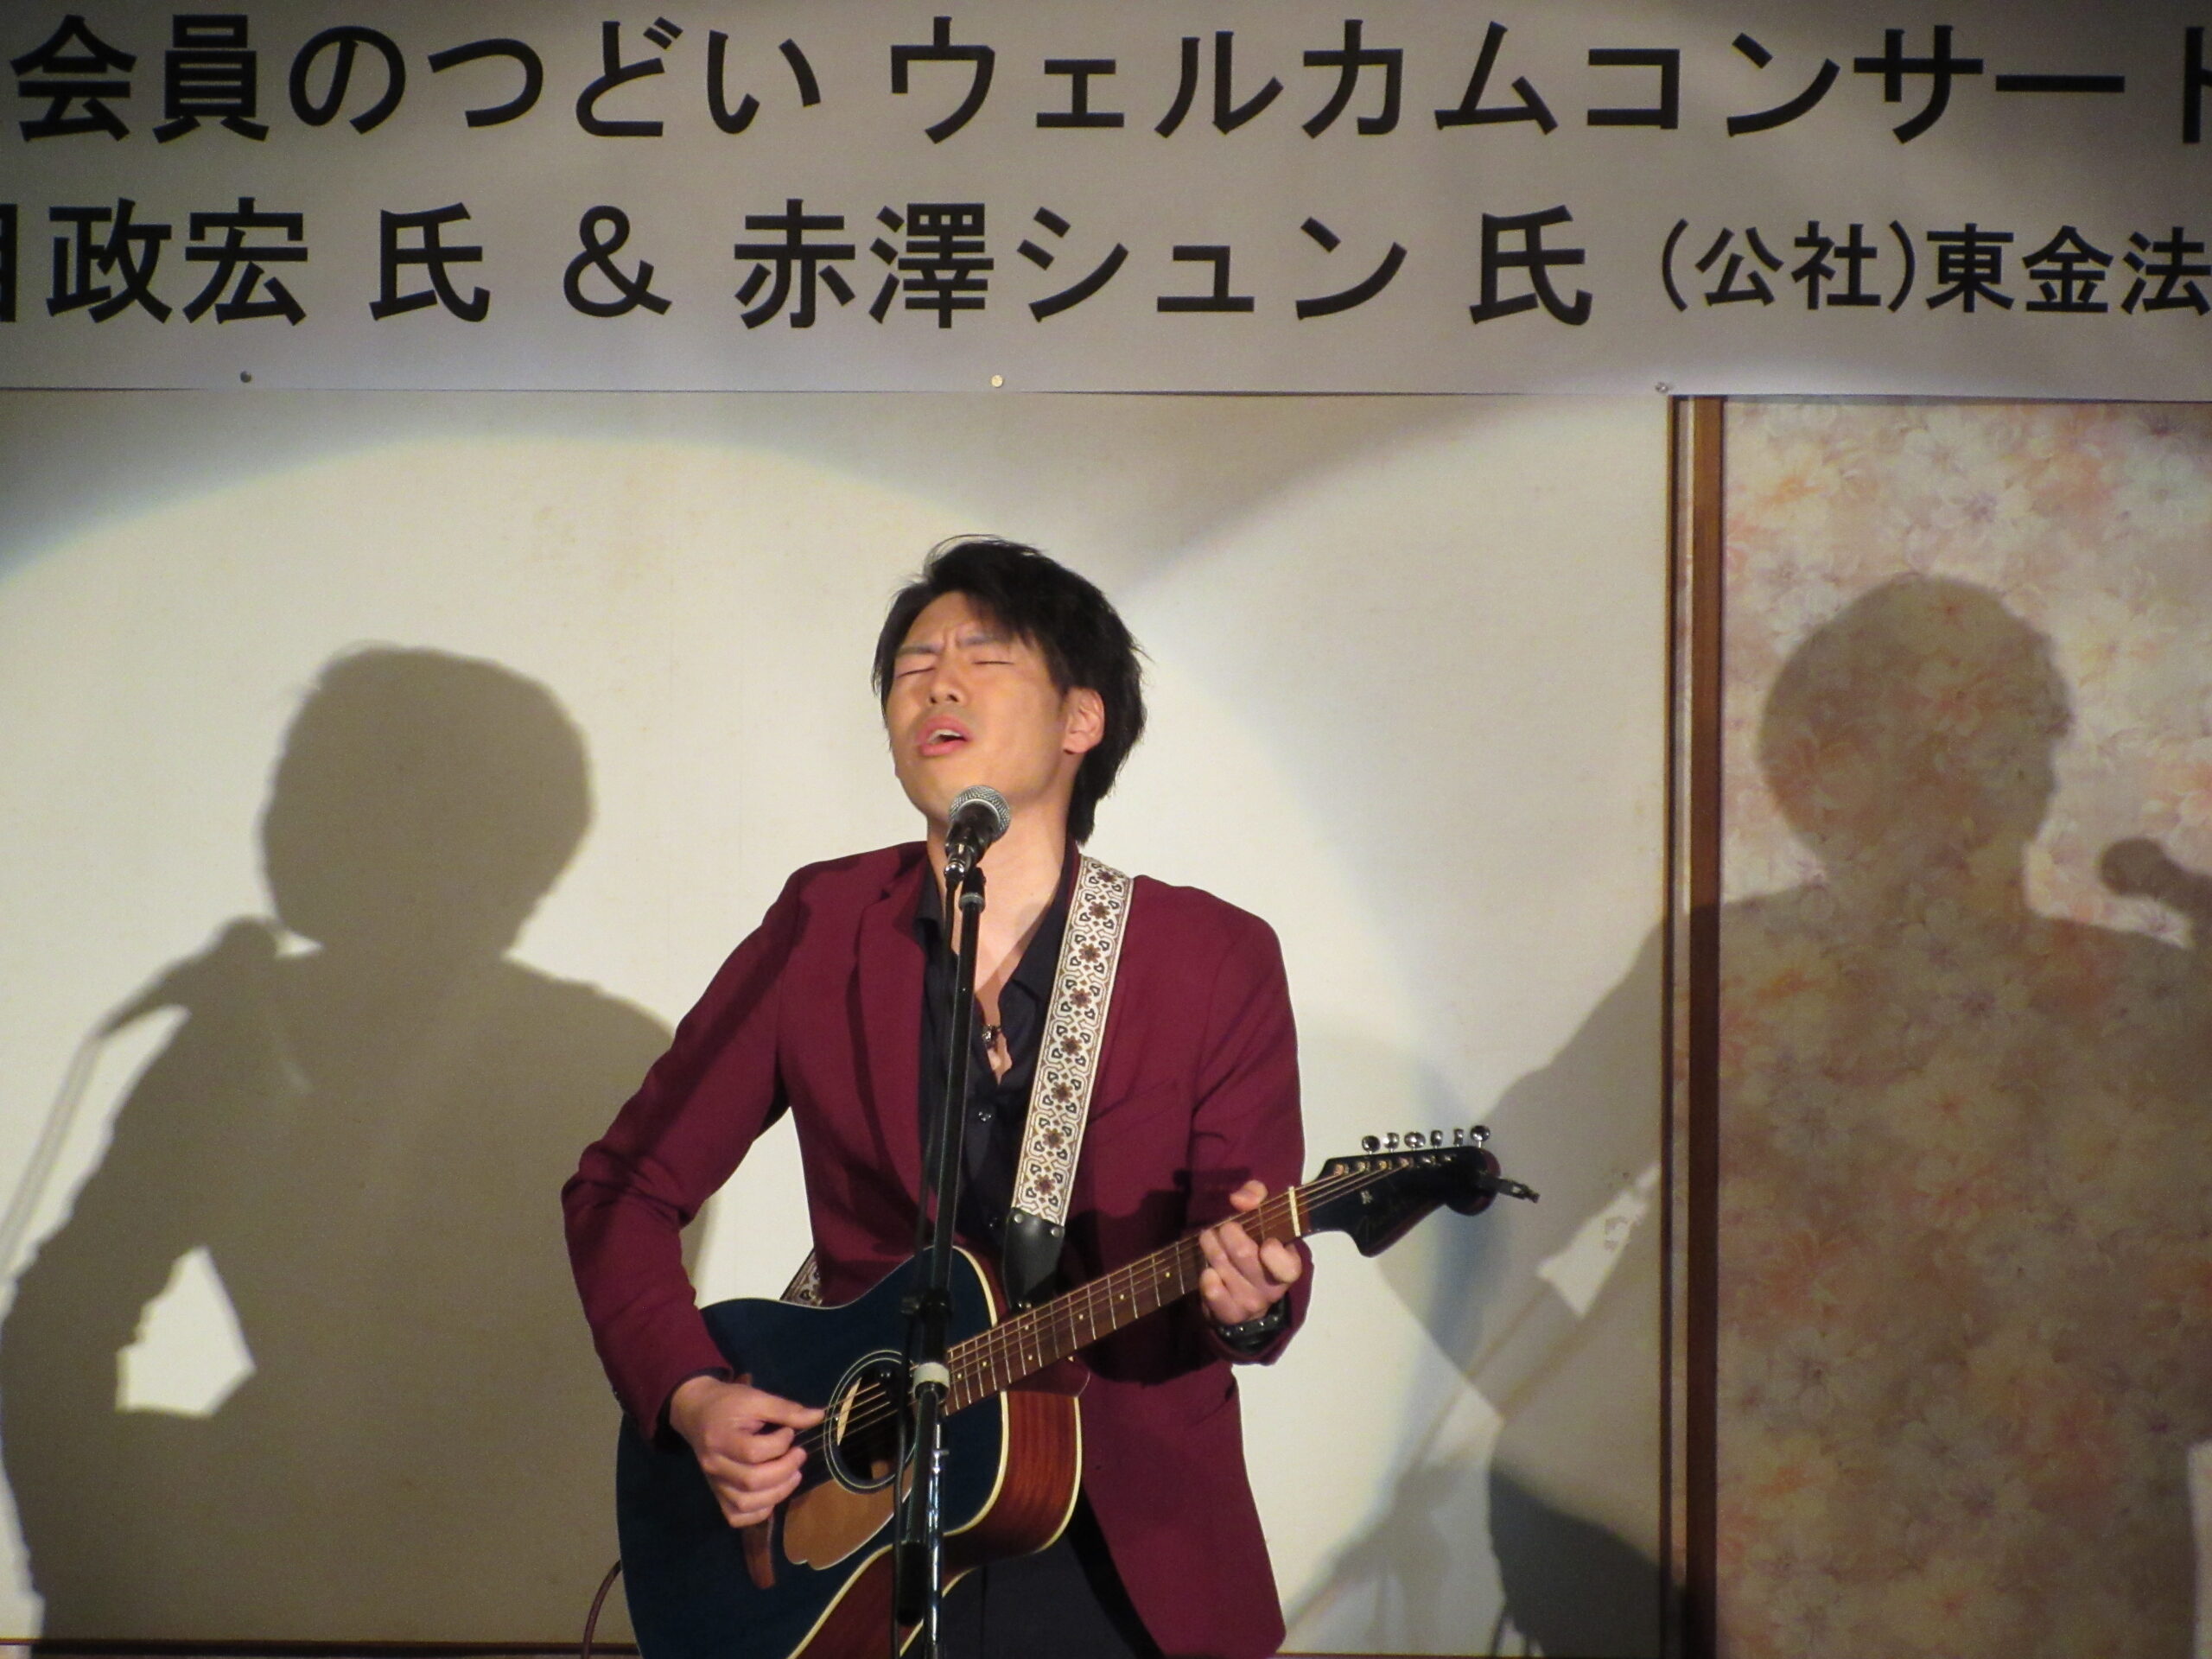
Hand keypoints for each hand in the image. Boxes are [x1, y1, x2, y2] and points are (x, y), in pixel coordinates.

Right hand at [666, 1374, 824, 1529]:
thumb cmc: (728, 1404)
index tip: (789, 1432)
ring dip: (778, 1493)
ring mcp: (714, 1484)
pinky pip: (737, 1516)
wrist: (697, 1413)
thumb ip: (786, 1410)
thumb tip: (819, 1417)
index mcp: (720, 1439)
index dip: (779, 1444)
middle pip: (752, 1481)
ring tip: (793, 1475)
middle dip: (785, 1470)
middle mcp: (714, 1466)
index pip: (753, 1452)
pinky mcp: (718, 1495)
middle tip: (800, 1454)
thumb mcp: (756, 1398)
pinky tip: (773, 1493)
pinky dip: (759, 1512)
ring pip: (745, 1504)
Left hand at [1196, 1179, 1302, 1327]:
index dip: (1274, 1252)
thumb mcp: (1262, 1217)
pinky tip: (1206, 1270)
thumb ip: (1256, 1198)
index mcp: (1288, 1266)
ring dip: (1211, 1248)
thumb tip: (1239, 1199)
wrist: (1243, 1294)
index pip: (1287, 1267)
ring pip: (1224, 1269)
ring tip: (1209, 1239)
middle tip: (1223, 1227)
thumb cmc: (1255, 1248)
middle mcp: (1272, 1288)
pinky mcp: (1230, 1314)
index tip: (1264, 1239)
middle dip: (1228, 1233)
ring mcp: (1251, 1303)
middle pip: (1244, 1255)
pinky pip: (1214, 1295)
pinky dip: (1207, 1278)